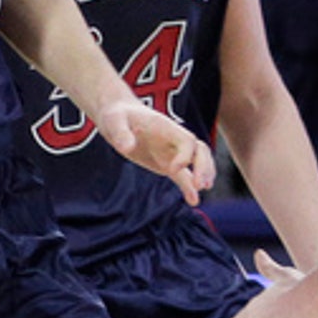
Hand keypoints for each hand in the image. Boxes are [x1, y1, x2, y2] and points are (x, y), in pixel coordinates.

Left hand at [97, 101, 214, 205]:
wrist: (120, 117)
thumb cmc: (117, 116)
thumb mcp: (114, 120)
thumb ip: (121, 133)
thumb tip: (127, 148)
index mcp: (166, 128)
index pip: (186, 140)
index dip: (185, 155)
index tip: (175, 169)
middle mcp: (175, 140)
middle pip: (200, 151)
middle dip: (203, 167)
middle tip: (199, 186)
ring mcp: (173, 152)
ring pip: (198, 163)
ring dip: (204, 176)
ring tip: (202, 192)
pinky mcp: (168, 164)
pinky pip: (184, 176)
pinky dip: (190, 187)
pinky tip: (193, 201)